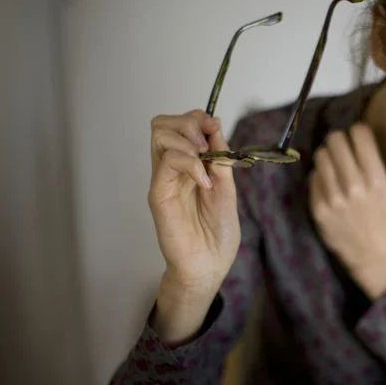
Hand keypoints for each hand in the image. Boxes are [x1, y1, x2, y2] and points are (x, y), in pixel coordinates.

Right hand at [148, 109, 240, 305]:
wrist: (210, 266)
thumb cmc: (217, 233)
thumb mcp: (226, 187)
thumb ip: (220, 158)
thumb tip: (215, 126)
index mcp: (188, 165)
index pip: (180, 125)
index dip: (198, 118)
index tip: (216, 128)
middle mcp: (171, 169)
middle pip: (162, 123)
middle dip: (189, 122)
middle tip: (208, 143)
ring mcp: (163, 180)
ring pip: (160, 135)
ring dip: (188, 138)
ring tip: (205, 160)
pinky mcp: (159, 195)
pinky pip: (167, 162)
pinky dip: (190, 163)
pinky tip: (204, 181)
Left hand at [308, 123, 385, 298]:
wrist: (374, 257)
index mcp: (378, 180)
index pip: (360, 135)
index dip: (359, 131)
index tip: (359, 136)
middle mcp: (355, 187)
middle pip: (337, 140)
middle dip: (340, 139)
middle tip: (342, 145)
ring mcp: (334, 199)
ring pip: (322, 156)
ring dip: (327, 155)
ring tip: (333, 160)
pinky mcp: (319, 209)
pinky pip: (313, 177)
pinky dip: (319, 175)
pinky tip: (328, 180)